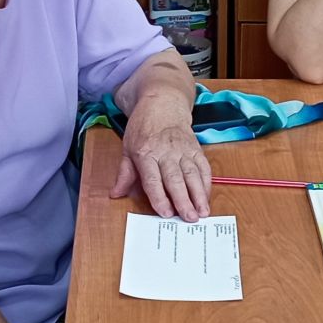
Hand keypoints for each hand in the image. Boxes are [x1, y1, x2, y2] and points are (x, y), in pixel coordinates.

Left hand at [109, 99, 211, 221]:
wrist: (163, 104)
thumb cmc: (143, 128)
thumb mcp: (128, 148)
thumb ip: (124, 174)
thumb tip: (116, 194)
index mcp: (145, 153)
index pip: (153, 179)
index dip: (159, 197)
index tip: (165, 213)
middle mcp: (166, 152)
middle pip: (175, 179)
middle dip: (183, 200)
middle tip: (189, 218)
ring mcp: (183, 150)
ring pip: (192, 175)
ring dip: (198, 195)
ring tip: (202, 212)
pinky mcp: (196, 149)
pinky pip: (204, 167)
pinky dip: (206, 183)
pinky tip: (206, 197)